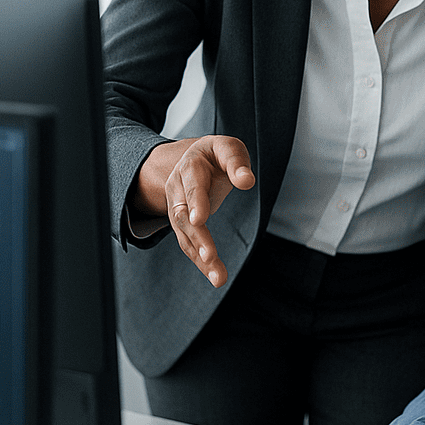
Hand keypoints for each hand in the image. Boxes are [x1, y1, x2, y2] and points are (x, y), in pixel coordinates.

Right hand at [133, 135, 254, 286]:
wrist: (194, 158)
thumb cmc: (217, 154)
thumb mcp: (228, 148)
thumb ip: (236, 162)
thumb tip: (247, 180)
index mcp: (190, 166)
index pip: (193, 185)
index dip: (196, 202)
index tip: (200, 219)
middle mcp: (178, 189)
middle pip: (184, 215)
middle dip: (197, 236)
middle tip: (210, 255)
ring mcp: (177, 207)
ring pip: (185, 234)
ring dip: (200, 257)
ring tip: (219, 277)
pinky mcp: (183, 223)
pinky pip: (189, 243)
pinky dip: (201, 261)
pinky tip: (215, 276)